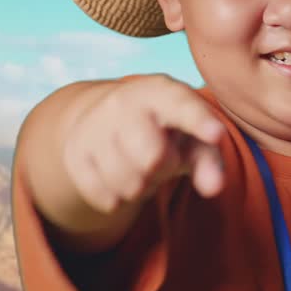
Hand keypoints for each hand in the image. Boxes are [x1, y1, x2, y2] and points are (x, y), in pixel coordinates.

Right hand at [61, 74, 226, 213]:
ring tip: (140, 166)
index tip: (216, 134)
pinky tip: (119, 176)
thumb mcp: (192, 137)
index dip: (198, 121)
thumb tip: (214, 187)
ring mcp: (94, 127)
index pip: (182, 106)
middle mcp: (123, 102)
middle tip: (162, 156)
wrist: (108, 117)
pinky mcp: (74, 154)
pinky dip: (119, 198)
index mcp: (161, 91)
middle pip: (152, 158)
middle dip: (164, 167)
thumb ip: (209, 160)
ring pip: (128, 184)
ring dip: (142, 187)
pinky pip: (106, 198)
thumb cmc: (166, 129)